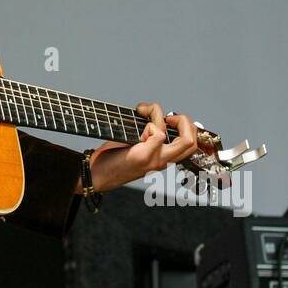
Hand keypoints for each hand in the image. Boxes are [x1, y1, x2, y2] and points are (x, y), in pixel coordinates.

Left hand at [86, 102, 201, 191]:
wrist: (95, 174)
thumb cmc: (111, 158)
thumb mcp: (134, 144)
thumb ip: (147, 134)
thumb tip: (153, 115)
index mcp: (162, 159)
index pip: (190, 146)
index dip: (188, 128)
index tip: (170, 118)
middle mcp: (163, 161)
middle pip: (193, 142)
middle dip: (187, 122)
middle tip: (168, 117)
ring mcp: (156, 160)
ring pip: (185, 140)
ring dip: (168, 118)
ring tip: (148, 113)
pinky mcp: (144, 156)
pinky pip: (158, 134)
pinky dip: (148, 122)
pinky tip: (134, 124)